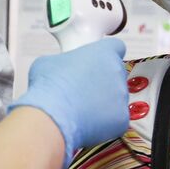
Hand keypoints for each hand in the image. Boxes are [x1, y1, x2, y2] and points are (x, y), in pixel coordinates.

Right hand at [7, 38, 128, 167]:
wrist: (52, 118)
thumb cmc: (49, 88)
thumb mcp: (48, 62)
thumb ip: (63, 61)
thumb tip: (60, 69)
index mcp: (103, 52)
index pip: (115, 47)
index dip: (104, 55)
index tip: (95, 62)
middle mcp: (117, 72)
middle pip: (115, 74)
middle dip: (101, 81)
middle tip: (82, 89)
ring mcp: (122, 96)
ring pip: (115, 98)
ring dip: (102, 101)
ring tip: (80, 108)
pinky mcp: (121, 118)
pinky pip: (115, 118)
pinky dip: (103, 121)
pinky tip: (85, 121)